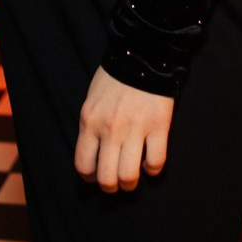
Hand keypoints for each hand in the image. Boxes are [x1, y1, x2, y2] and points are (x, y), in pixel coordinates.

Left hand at [75, 65, 174, 192]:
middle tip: (117, 182)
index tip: (97, 174)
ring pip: (129, 176)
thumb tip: (95, 153)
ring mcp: (135, 129)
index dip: (90, 177)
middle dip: (111, 187)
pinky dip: (152, 169)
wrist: (142, 54)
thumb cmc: (114, 77)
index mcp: (90, 122)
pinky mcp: (158, 127)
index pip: (83, 165)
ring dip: (130, 183)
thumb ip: (91, 126)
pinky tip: (150, 162)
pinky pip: (155, 162)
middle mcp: (110, 130)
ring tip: (133, 176)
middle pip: (107, 178)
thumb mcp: (91, 100)